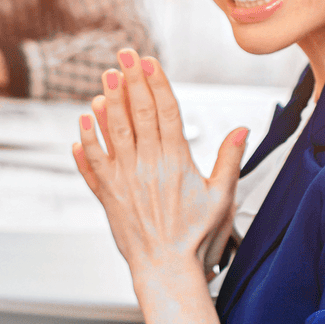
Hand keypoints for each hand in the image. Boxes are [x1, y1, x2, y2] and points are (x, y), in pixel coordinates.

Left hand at [72, 48, 248, 287]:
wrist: (167, 268)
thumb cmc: (197, 235)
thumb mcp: (222, 196)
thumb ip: (230, 159)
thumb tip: (243, 128)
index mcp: (177, 161)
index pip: (167, 112)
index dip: (157, 83)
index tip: (149, 61)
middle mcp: (148, 166)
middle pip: (139, 113)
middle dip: (131, 80)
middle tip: (124, 55)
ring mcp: (125, 179)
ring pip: (115, 133)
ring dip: (109, 103)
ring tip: (105, 77)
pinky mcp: (108, 195)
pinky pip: (93, 164)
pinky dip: (86, 142)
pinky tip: (81, 122)